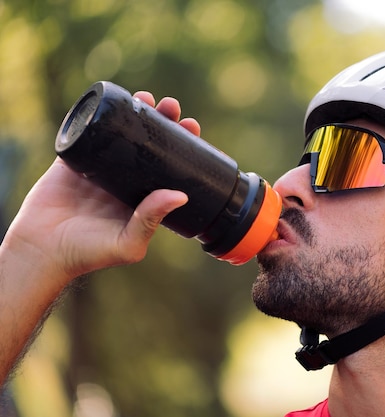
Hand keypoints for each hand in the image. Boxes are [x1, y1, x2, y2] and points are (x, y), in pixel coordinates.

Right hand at [2, 92, 199, 283]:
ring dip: (134, 112)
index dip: (182, 143)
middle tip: (171, 106)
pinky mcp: (74, 159)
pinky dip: (97, 115)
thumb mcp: (128, 242)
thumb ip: (151, 220)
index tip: (191, 126)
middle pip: (149, 142)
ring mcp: (100, 167)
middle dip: (162, 121)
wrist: (42, 251)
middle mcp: (126, 179)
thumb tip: (180, 195)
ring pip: (121, 132)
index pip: (169, 163)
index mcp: (144, 195)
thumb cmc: (89, 253)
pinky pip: (87, 131)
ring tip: (145, 97)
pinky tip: (111, 99)